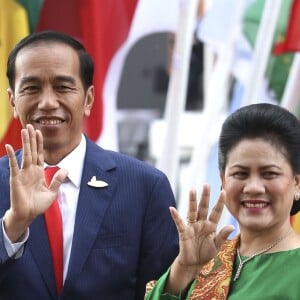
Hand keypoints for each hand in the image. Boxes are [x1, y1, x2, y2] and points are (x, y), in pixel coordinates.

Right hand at [3, 124, 67, 241]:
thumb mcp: (52, 192)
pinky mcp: (16, 178)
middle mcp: (30, 170)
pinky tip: (8, 146)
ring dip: (25, 142)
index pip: (40, 154)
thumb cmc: (38, 205)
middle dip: (32, 138)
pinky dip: (11, 156)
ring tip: (24, 130)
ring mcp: (23, 173)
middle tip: (30, 125)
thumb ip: (57, 180)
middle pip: (32, 151)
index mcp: (39, 172)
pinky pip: (13, 165)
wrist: (28, 215)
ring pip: (25, 154)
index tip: (39, 132)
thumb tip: (66, 169)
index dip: (40, 143)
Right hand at [165, 184, 233, 293]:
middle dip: (205, 196)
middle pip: (203, 207)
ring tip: (192, 190)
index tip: (224, 192)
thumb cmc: (205, 253)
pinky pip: (179, 222)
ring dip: (192, 201)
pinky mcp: (184, 231)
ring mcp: (192, 226)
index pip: (216, 212)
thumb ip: (222, 236)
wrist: (194, 263)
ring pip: (192, 211)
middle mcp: (201, 222)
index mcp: (211, 225)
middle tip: (206, 185)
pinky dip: (176, 216)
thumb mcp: (216, 245)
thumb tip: (231, 226)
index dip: (219, 203)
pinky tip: (172, 209)